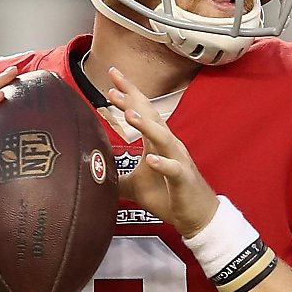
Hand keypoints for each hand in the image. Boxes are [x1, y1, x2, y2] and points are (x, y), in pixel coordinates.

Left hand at [100, 66, 218, 237]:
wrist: (197, 215)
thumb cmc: (169, 195)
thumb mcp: (136, 185)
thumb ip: (117, 176)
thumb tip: (93, 174)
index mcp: (157, 142)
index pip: (142, 111)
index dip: (128, 93)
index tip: (112, 76)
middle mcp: (168, 145)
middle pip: (151, 116)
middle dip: (133, 99)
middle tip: (114, 84)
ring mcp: (177, 161)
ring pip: (162, 138)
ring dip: (146, 125)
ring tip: (129, 113)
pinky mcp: (183, 180)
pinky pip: (173, 170)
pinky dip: (162, 164)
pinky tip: (151, 160)